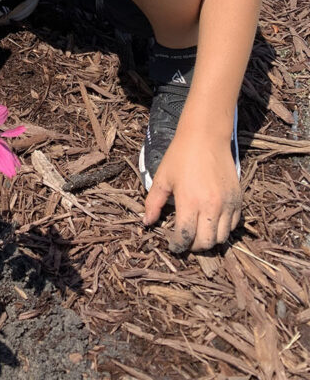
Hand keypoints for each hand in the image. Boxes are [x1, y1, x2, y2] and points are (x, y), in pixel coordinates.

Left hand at [143, 131, 241, 251]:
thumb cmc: (181, 155)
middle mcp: (211, 206)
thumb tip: (146, 222)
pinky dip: (223, 229)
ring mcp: (227, 204)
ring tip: (199, 234)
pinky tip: (212, 222)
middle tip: (185, 242)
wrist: (205, 137)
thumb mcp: (162, 178)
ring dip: (209, 240)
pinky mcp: (238, 199)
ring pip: (222, 238)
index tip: (173, 245)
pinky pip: (233, 225)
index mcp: (189, 201)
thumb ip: (153, 202)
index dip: (177, 245)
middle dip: (193, 247)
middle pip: (205, 243)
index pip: (185, 237)